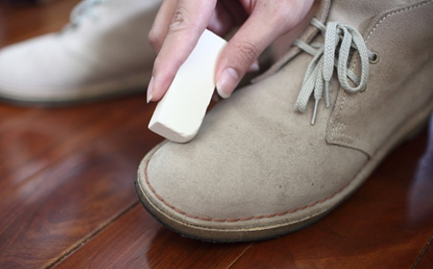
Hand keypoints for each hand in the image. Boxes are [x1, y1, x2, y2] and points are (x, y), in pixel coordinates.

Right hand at [147, 0, 314, 102]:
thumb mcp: (277, 14)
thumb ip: (248, 48)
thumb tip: (222, 85)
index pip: (181, 26)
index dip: (168, 63)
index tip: (156, 93)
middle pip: (168, 31)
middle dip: (178, 65)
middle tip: (191, 96)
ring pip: (181, 35)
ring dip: (198, 60)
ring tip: (221, 78)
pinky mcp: (204, 3)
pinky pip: (196, 33)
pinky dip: (210, 51)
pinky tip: (229, 60)